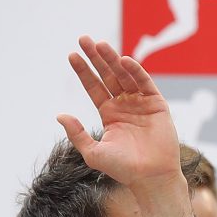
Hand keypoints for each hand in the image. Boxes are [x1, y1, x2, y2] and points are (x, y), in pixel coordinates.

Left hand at [57, 37, 180, 190]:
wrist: (151, 177)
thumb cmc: (122, 168)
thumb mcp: (93, 152)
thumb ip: (76, 134)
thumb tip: (60, 115)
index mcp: (109, 114)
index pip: (94, 86)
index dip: (83, 71)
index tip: (72, 55)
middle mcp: (124, 105)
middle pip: (107, 75)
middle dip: (96, 58)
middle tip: (83, 39)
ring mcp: (141, 103)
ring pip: (124, 75)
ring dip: (112, 59)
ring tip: (100, 44)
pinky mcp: (157, 104)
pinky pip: (145, 83)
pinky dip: (136, 71)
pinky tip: (124, 60)